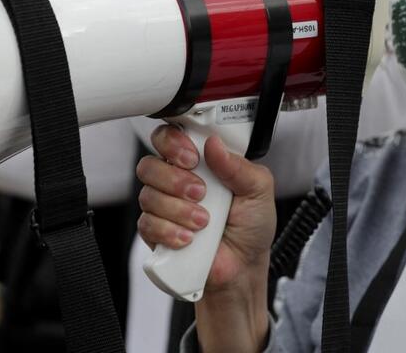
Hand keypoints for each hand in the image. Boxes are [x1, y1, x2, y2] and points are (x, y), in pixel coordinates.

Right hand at [137, 127, 274, 351]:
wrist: (243, 267)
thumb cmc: (251, 226)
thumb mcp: (259, 189)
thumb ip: (239, 165)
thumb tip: (215, 144)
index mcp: (200, 162)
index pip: (169, 138)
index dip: (172, 142)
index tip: (192, 157)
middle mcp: (176, 180)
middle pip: (150, 165)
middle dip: (175, 179)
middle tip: (201, 193)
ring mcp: (163, 206)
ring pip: (148, 196)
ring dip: (178, 210)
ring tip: (204, 222)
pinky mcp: (155, 233)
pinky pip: (147, 225)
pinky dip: (170, 231)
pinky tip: (189, 239)